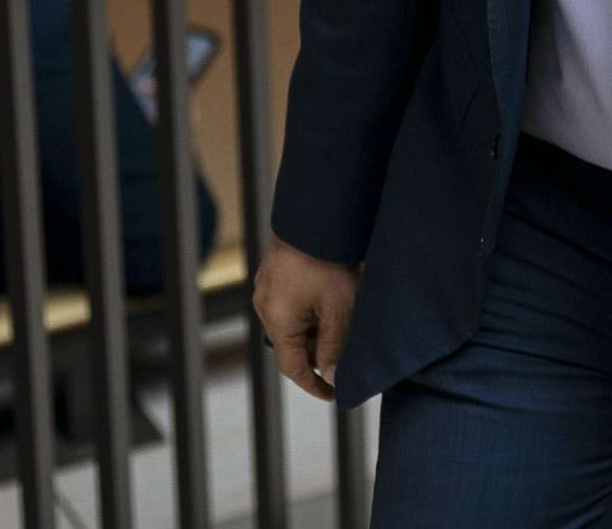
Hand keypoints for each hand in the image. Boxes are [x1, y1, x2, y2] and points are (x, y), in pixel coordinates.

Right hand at [252, 234, 360, 401]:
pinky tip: (328, 299)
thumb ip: (334, 348)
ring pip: (291, 324)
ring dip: (313, 330)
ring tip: (341, 321)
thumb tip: (333, 379)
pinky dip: (307, 311)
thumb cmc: (327, 263)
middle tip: (346, 353)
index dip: (314, 385)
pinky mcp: (272, 274)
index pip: (293, 368)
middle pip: (291, 346)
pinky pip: (288, 304)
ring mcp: (266, 289)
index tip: (333, 394)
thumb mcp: (338, 311)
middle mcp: (265, 307)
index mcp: (277, 322)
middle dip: (318, 353)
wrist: (314, 218)